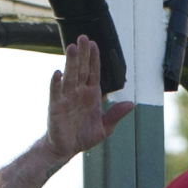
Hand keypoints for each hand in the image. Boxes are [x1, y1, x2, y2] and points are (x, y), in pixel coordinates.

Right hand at [44, 35, 133, 160]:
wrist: (66, 149)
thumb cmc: (83, 136)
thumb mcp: (104, 127)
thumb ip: (115, 114)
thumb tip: (131, 104)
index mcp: (91, 94)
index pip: (93, 72)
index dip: (94, 58)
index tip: (94, 44)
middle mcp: (78, 92)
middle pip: (81, 69)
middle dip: (82, 54)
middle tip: (82, 38)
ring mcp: (66, 97)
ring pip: (69, 76)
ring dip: (70, 62)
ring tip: (71, 48)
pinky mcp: (56, 106)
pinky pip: (56, 92)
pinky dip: (56, 83)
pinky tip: (57, 73)